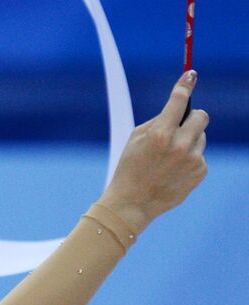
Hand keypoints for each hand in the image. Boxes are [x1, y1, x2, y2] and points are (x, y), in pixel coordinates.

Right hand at [99, 71, 208, 233]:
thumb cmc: (130, 168)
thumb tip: (181, 108)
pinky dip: (189, 159)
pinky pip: (200, 155)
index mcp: (160, 134)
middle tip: (182, 125)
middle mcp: (180, 145)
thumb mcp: (135, 140)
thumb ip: (159, 121)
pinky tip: (174, 171)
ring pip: (201, 136)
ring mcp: (193, 159)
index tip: (191, 74)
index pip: (179, 101)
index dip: (185, 85)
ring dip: (189, 141)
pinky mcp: (200, 171)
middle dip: (193, 117)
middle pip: (201, 116)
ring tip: (170, 158)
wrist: (132, 203)